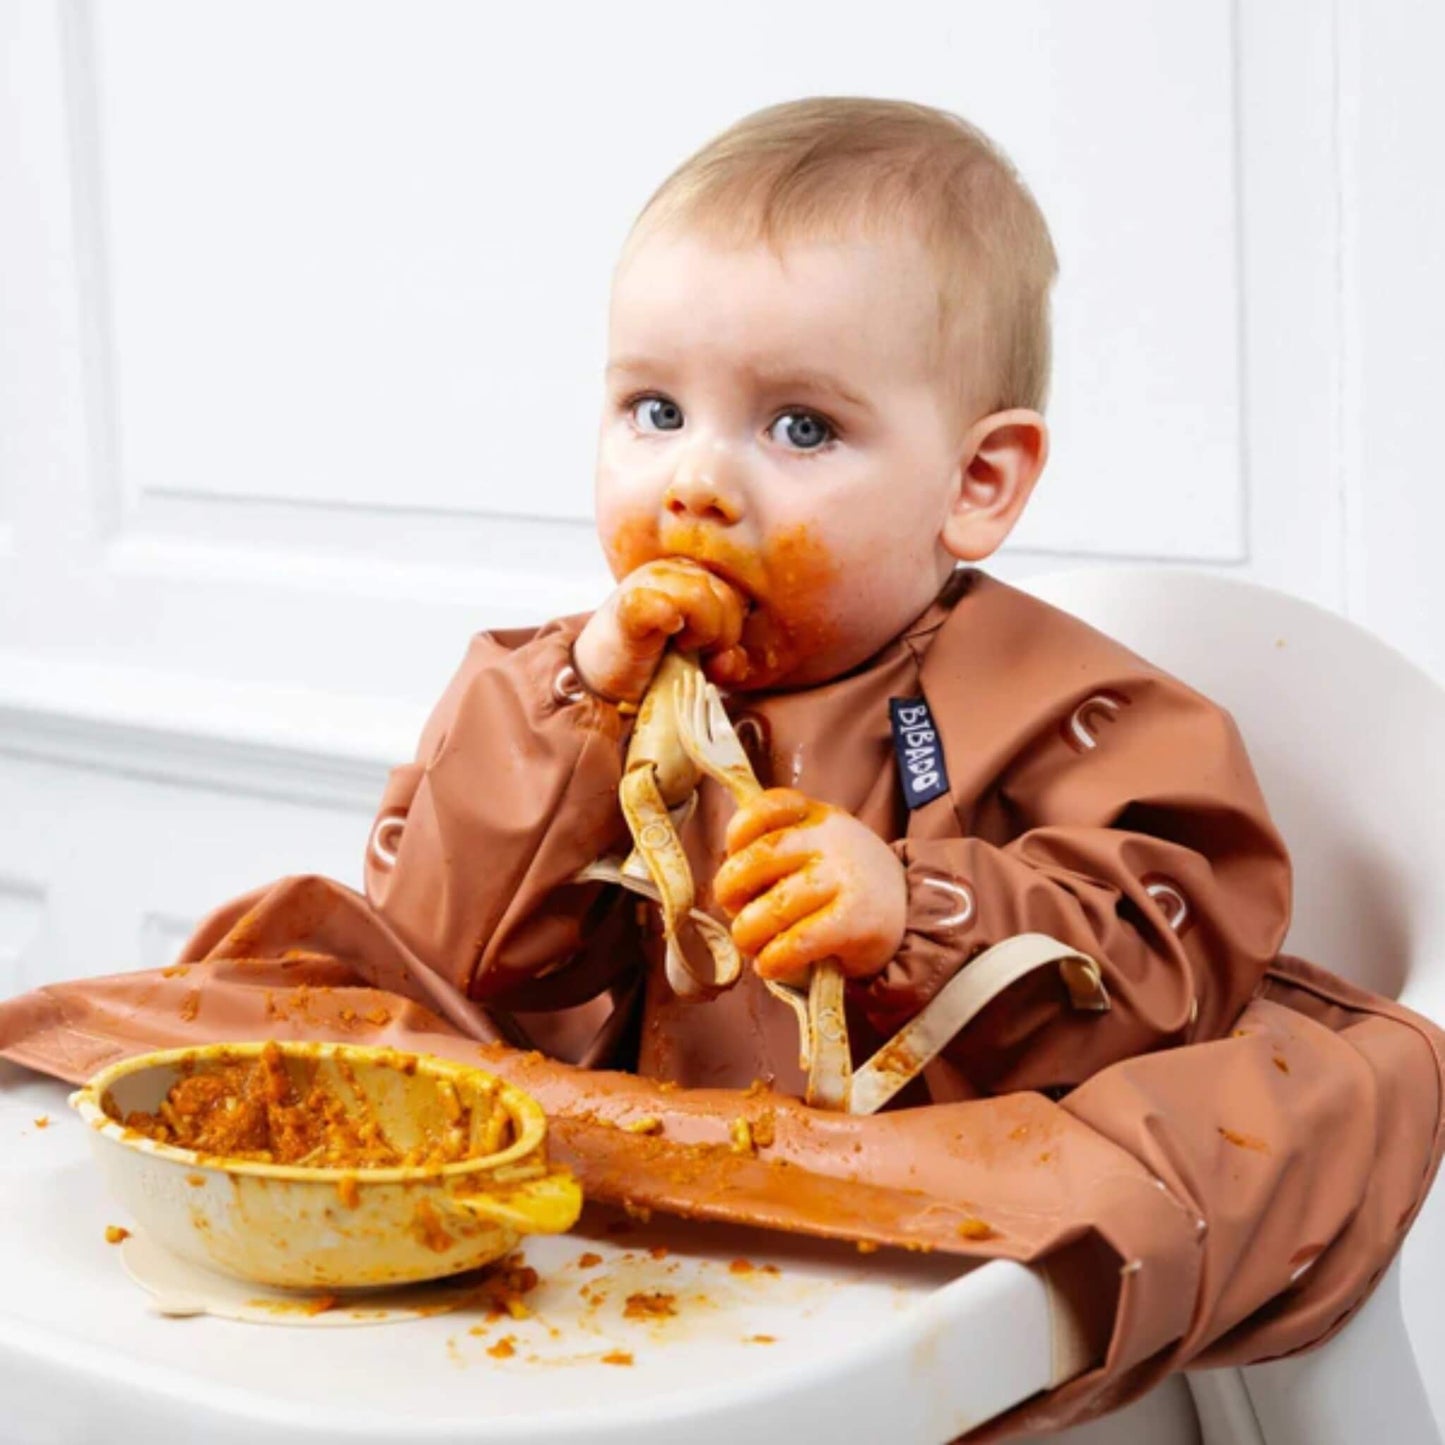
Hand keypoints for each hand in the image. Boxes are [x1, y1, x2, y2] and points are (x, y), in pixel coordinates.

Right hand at [573, 559, 748, 702]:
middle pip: (729, 594)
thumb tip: (730, 659)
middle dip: (722, 634)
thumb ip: (725, 659)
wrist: (602, 684)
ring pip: (706, 596)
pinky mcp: (631, 604)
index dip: (732, 627)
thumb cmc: (652, 666)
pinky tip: (662, 637)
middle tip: (694, 650)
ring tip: (679, 646)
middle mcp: (672, 570)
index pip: (737, 593)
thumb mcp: (701, 661)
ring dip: (702, 633)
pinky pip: (668, 605)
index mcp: (692, 576)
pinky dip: (671, 622)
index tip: (711, 649)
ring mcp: (649, 583)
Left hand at [713, 788, 906, 984]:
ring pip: (774, 905)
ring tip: (751, 944)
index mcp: (818, 816)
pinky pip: (798, 942)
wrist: (913, 915)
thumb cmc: (847, 883)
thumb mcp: (823, 846)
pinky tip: (771, 964)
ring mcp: (844, 879)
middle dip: (730, 889)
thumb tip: (726, 883)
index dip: (738, 832)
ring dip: (748, 932)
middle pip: (760, 858)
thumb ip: (779, 848)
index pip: (768, 807)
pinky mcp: (854, 922)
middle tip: (734, 911)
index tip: (733, 855)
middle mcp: (831, 840)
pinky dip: (774, 958)